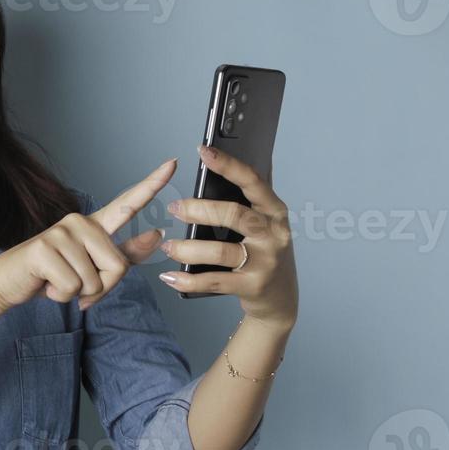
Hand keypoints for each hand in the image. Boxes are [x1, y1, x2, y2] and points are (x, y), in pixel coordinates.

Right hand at [0, 159, 175, 312]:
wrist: (7, 282)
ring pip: (95, 281)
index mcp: (94, 226)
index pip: (128, 203)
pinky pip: (73, 287)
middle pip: (118, 267)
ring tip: (56, 281)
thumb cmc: (52, 275)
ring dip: (77, 293)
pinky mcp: (45, 248)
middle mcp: (80, 222)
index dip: (153, 184)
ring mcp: (62, 232)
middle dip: (100, 288)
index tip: (174, 163)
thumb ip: (124, 254)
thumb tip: (157, 234)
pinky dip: (60, 296)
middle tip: (73, 283)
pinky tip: (46, 283)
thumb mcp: (92, 267)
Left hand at [157, 144, 297, 328]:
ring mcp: (265, 262)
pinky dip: (188, 279)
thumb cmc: (265, 253)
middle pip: (234, 214)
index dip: (228, 165)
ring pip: (220, 251)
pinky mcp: (253, 287)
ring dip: (188, 248)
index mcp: (275, 211)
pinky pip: (214, 281)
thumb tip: (237, 159)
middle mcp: (274, 234)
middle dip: (199, 210)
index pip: (252, 181)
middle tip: (173, 208)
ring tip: (168, 246)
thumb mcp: (264, 223)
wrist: (280, 299)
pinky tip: (170, 276)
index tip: (203, 151)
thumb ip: (251, 197)